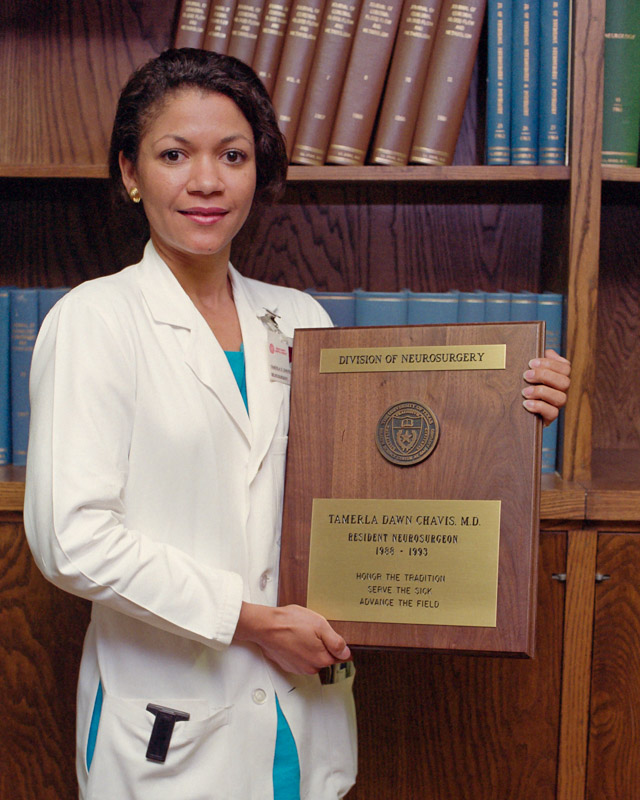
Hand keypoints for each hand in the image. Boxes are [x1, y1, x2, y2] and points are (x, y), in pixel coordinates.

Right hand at [234, 602, 350, 674]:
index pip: (339, 656)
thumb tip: (346, 653)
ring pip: (312, 658)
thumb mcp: (319, 625)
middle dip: (322, 644)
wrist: (265, 626)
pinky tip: (293, 638)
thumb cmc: (290, 623)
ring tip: (301, 633)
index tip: (329, 636)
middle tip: (312, 631)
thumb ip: (336, 641)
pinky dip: (299, 650)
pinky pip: (300, 658)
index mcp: (321, 659)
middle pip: (325, 657)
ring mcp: (298, 668)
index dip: (336, 644)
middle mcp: (311, 668)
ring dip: (310, 647)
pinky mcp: (288, 665)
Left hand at [521, 349, 570, 425]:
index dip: (549, 363)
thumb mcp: (530, 370)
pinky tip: (526, 404)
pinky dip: (539, 406)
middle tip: (526, 375)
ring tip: (524, 391)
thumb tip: (548, 352)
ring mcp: (556, 405)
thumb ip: (540, 359)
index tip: (530, 363)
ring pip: (561, 398)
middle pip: (565, 382)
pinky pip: (552, 413)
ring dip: (541, 392)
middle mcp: (561, 391)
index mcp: (559, 377)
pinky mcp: (549, 418)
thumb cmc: (524, 384)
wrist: (515, 410)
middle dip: (545, 376)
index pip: (565, 368)